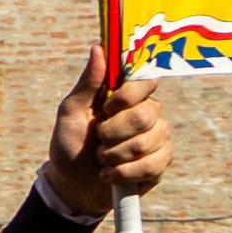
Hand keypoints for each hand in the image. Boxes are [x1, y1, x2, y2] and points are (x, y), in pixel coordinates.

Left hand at [39, 66, 170, 221]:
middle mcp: (147, 111)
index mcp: (125, 96)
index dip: (126, 96)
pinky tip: (110, 175)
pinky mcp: (161, 162)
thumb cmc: (71, 144)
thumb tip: (97, 47)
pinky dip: (125, 172)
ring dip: (115, 155)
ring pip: (149, 140)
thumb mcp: (70, 113)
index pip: (145, 82)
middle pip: (147, 113)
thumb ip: (88, 83)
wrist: (73, 185)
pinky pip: (153, 164)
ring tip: (101, 159)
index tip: (105, 109)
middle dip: (114, 131)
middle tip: (98, 139)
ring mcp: (158, 137)